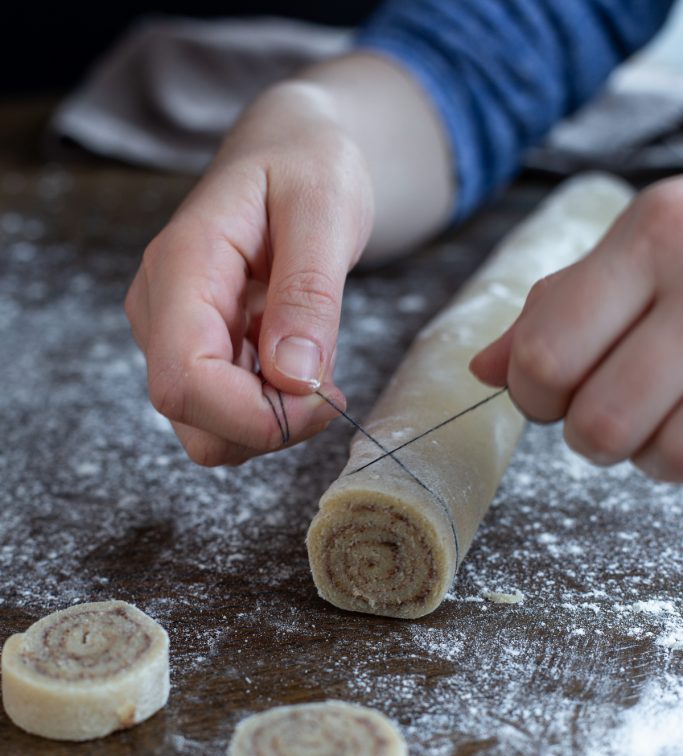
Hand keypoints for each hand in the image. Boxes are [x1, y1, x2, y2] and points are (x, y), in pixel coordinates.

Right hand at [125, 80, 373, 465]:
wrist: (290, 154)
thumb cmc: (306, 166)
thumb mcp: (325, 209)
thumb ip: (309, 293)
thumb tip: (295, 377)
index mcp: (181, 266)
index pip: (184, 381)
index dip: (254, 416)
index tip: (324, 398)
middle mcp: (160, 310)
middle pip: (193, 421)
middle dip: (270, 427)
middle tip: (330, 387)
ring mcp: (171, 337)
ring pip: (209, 431)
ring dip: (273, 422)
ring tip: (313, 360)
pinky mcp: (193, 355)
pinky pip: (225, 416)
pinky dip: (271, 411)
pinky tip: (297, 362)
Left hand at [470, 177, 682, 482]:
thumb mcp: (634, 253)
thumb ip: (555, 310)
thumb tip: (484, 370)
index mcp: (650, 236)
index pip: (545, 359)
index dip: (534, 397)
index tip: (553, 391)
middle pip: (599, 425)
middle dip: (592, 435)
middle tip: (616, 407)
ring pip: (664, 459)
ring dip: (652, 453)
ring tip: (671, 407)